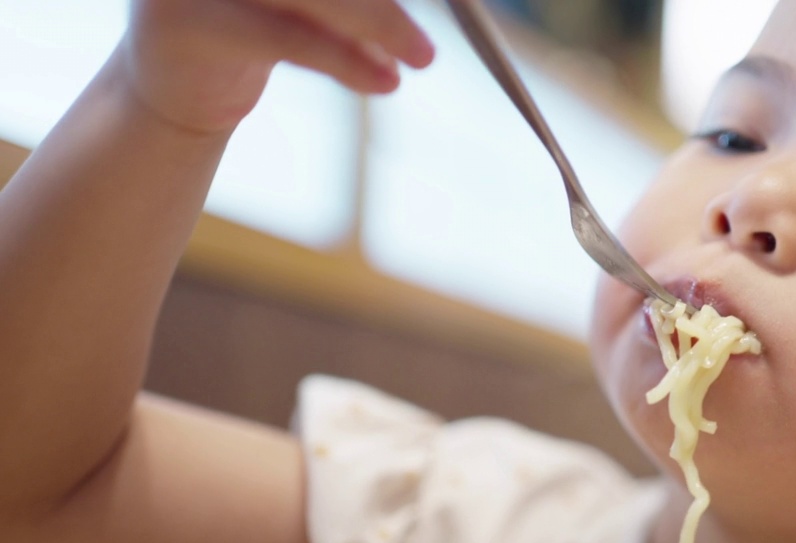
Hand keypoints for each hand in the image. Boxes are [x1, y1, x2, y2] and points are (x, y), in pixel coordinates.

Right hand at [121, 0, 435, 134]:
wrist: (168, 94)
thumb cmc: (250, 32)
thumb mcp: (308, 1)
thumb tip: (429, 6)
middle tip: (442, 26)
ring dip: (377, 22)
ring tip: (422, 57)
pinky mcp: (186, 22)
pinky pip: (285, 39)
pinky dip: (344, 61)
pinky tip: (385, 80)